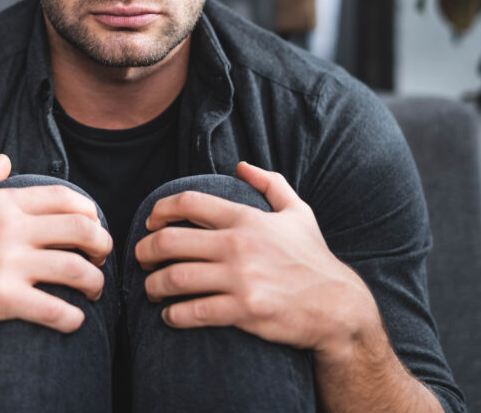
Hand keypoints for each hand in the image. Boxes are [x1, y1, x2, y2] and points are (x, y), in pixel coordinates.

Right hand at [0, 154, 112, 345]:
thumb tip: (4, 159)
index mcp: (2, 204)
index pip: (66, 198)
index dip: (90, 213)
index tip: (93, 228)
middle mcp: (9, 230)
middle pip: (82, 230)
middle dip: (102, 246)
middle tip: (100, 259)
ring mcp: (7, 265)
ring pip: (76, 270)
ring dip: (95, 283)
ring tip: (94, 292)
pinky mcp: (3, 300)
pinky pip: (55, 310)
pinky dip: (74, 318)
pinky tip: (75, 321)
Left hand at [134, 162, 377, 357]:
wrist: (338, 307)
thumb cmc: (313, 259)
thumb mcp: (298, 213)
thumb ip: (270, 184)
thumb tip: (241, 165)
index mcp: (247, 219)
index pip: (189, 203)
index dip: (160, 210)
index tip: (151, 222)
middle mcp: (240, 246)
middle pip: (171, 241)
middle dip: (146, 250)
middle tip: (142, 258)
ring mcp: (241, 279)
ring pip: (175, 278)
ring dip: (153, 285)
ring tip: (152, 289)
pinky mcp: (244, 311)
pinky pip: (193, 312)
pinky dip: (173, 314)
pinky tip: (170, 315)